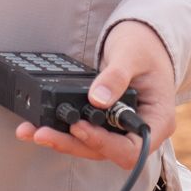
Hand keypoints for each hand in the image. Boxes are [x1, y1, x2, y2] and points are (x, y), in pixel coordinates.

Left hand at [15, 20, 176, 167]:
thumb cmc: (145, 46)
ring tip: (33, 131)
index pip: (133, 149)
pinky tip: (39, 125)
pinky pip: (85, 131)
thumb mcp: (132, 55)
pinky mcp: (105, 122)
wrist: (144, 40)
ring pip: (91, 145)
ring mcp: (121, 128)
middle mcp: (140, 130)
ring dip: (62, 139)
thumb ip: (116, 77)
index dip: (104, 143)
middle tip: (43, 133)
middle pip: (106, 151)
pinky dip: (63, 129)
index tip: (79, 127)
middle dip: (72, 143)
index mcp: (158, 120)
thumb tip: (97, 99)